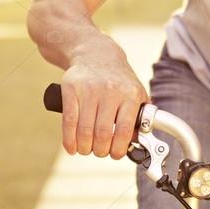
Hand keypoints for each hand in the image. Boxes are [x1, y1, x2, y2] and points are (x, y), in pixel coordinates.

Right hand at [59, 40, 148, 158]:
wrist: (95, 53)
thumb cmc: (118, 80)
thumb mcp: (136, 93)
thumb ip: (140, 117)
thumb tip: (140, 144)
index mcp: (129, 95)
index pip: (123, 130)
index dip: (118, 149)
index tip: (115, 154)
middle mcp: (110, 91)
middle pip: (102, 134)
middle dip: (100, 151)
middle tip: (99, 152)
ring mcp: (89, 90)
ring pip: (84, 130)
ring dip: (85, 148)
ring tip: (87, 149)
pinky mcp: (71, 89)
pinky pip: (69, 121)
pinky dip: (69, 139)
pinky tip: (72, 147)